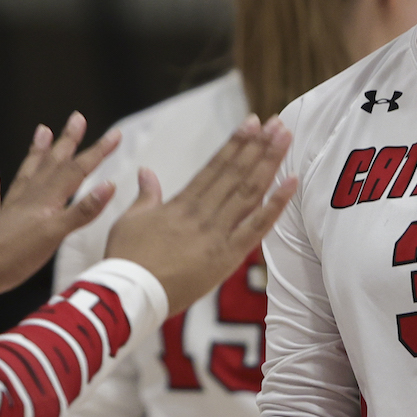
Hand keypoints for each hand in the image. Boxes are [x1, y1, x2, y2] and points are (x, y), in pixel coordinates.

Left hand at [0, 113, 120, 309]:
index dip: (97, 152)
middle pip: (52, 164)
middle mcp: (28, 198)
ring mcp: (9, 209)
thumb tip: (109, 185)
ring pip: (26, 174)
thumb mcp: (55, 235)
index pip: (76, 171)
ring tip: (42, 130)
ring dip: (36, 152)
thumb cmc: (14, 256)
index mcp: (46, 200)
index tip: (115, 134)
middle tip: (77, 118)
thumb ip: (81, 211)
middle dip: (67, 141)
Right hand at [105, 116, 295, 312]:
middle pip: (237, 173)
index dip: (235, 143)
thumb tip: (146, 171)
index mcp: (181, 203)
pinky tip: (291, 182)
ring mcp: (217, 234)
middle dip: (258, 146)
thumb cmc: (125, 259)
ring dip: (269, 163)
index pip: (215, 166)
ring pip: (249, 192)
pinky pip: (256, 227)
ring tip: (285, 138)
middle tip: (277, 122)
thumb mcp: (130, 221)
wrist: (130, 294)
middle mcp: (203, 213)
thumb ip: (145, 196)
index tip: (251, 123)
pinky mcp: (227, 257)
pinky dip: (276, 204)